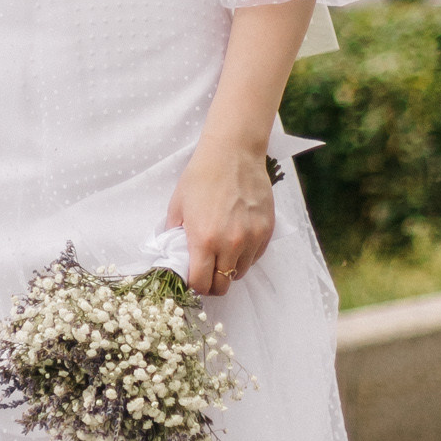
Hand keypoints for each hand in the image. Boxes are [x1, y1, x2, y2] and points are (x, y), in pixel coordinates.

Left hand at [166, 134, 275, 295]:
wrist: (232, 154)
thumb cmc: (201, 177)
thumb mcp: (178, 206)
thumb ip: (175, 235)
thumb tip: (173, 254)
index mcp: (204, 239)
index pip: (201, 282)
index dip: (195, 286)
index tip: (192, 280)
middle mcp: (230, 244)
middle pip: (223, 285)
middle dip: (212, 284)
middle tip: (207, 274)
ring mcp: (251, 238)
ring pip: (240, 272)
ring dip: (229, 269)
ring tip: (221, 254)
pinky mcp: (266, 231)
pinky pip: (255, 257)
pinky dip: (245, 256)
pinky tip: (236, 242)